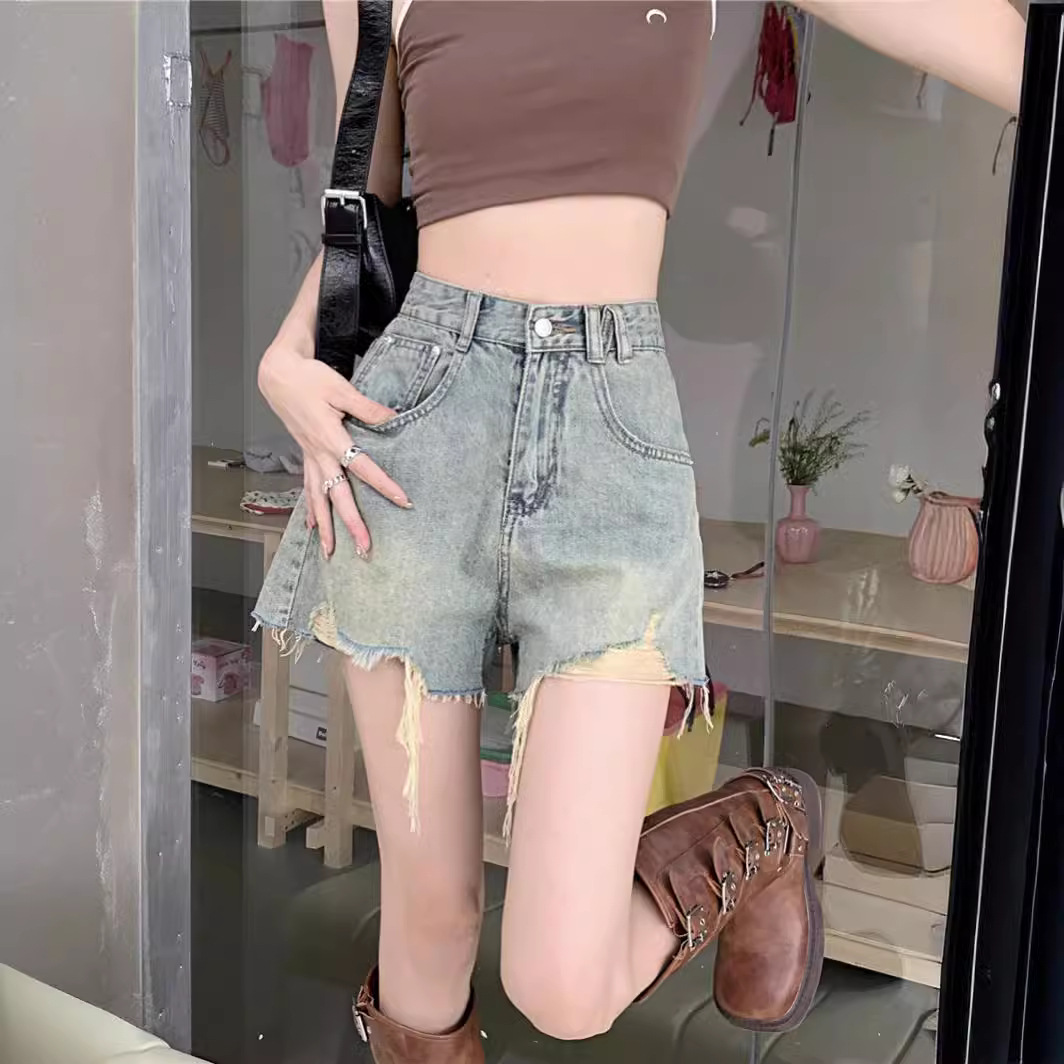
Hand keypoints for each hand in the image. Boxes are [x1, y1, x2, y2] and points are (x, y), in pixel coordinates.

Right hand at [257, 343, 410, 558]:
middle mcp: (318, 454)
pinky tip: (314, 527)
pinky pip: (307, 488)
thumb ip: (368, 408)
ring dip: (325, 528)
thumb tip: (394, 418)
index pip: (363, 467)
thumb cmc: (309, 379)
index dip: (384, 485)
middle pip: (337, 496)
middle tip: (365, 549)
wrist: (278, 375)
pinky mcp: (305, 455)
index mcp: (330, 438)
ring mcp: (309, 458)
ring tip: (331, 553)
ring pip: (318, 499)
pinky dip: (311, 509)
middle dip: (351, 524)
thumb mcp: (341, 389)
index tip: (403, 501)